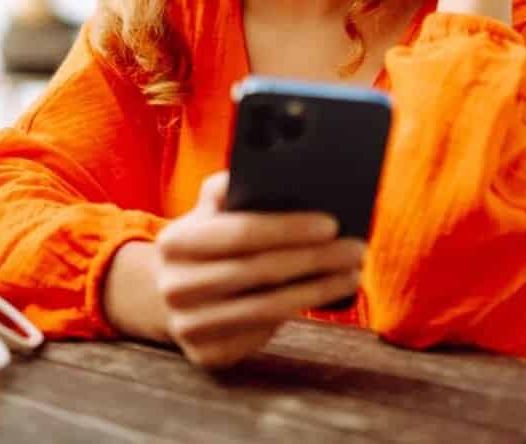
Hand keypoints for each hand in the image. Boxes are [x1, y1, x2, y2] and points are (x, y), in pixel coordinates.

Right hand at [152, 172, 364, 368]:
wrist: (169, 294)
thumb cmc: (204, 241)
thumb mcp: (207, 209)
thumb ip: (231, 188)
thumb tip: (278, 171)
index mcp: (174, 243)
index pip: (240, 233)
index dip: (289, 229)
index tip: (332, 224)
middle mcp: (176, 288)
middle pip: (261, 272)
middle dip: (316, 259)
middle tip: (355, 249)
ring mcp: (189, 326)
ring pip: (268, 308)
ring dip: (318, 290)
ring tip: (351, 275)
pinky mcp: (208, 355)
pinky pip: (262, 334)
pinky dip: (297, 314)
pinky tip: (323, 297)